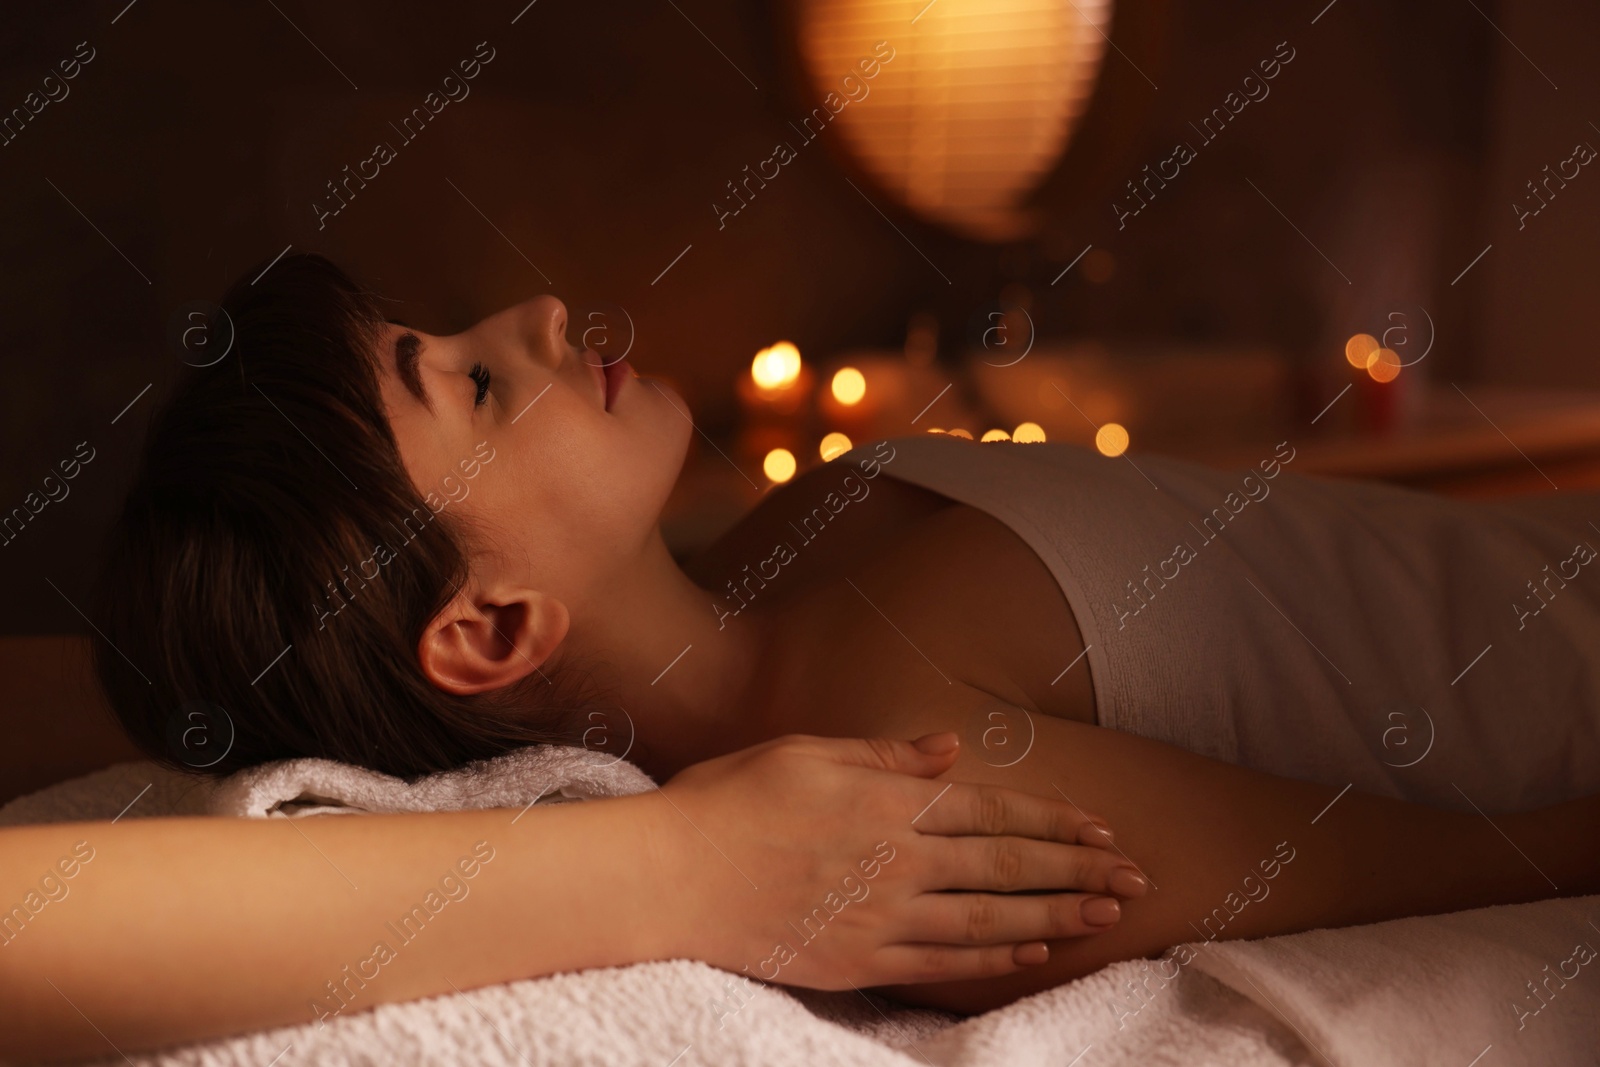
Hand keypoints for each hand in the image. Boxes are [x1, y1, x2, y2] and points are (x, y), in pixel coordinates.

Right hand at [650, 732, 1148, 988]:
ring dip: (1056, 916)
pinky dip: (994, 962)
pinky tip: (1032, 956)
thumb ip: (884, 753)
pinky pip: (944, 965)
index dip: (1054, 819)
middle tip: (1137, 876)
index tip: (1102, 826)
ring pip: (990, 921)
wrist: (668, 876)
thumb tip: (948, 748)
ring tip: (1107, 915)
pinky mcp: (859, 961)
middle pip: (1009, 866)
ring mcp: (882, 916)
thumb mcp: (805, 752)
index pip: (993, 809)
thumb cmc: (729, 800)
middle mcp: (898, 859)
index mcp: (888, 800)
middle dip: (1079, 869)